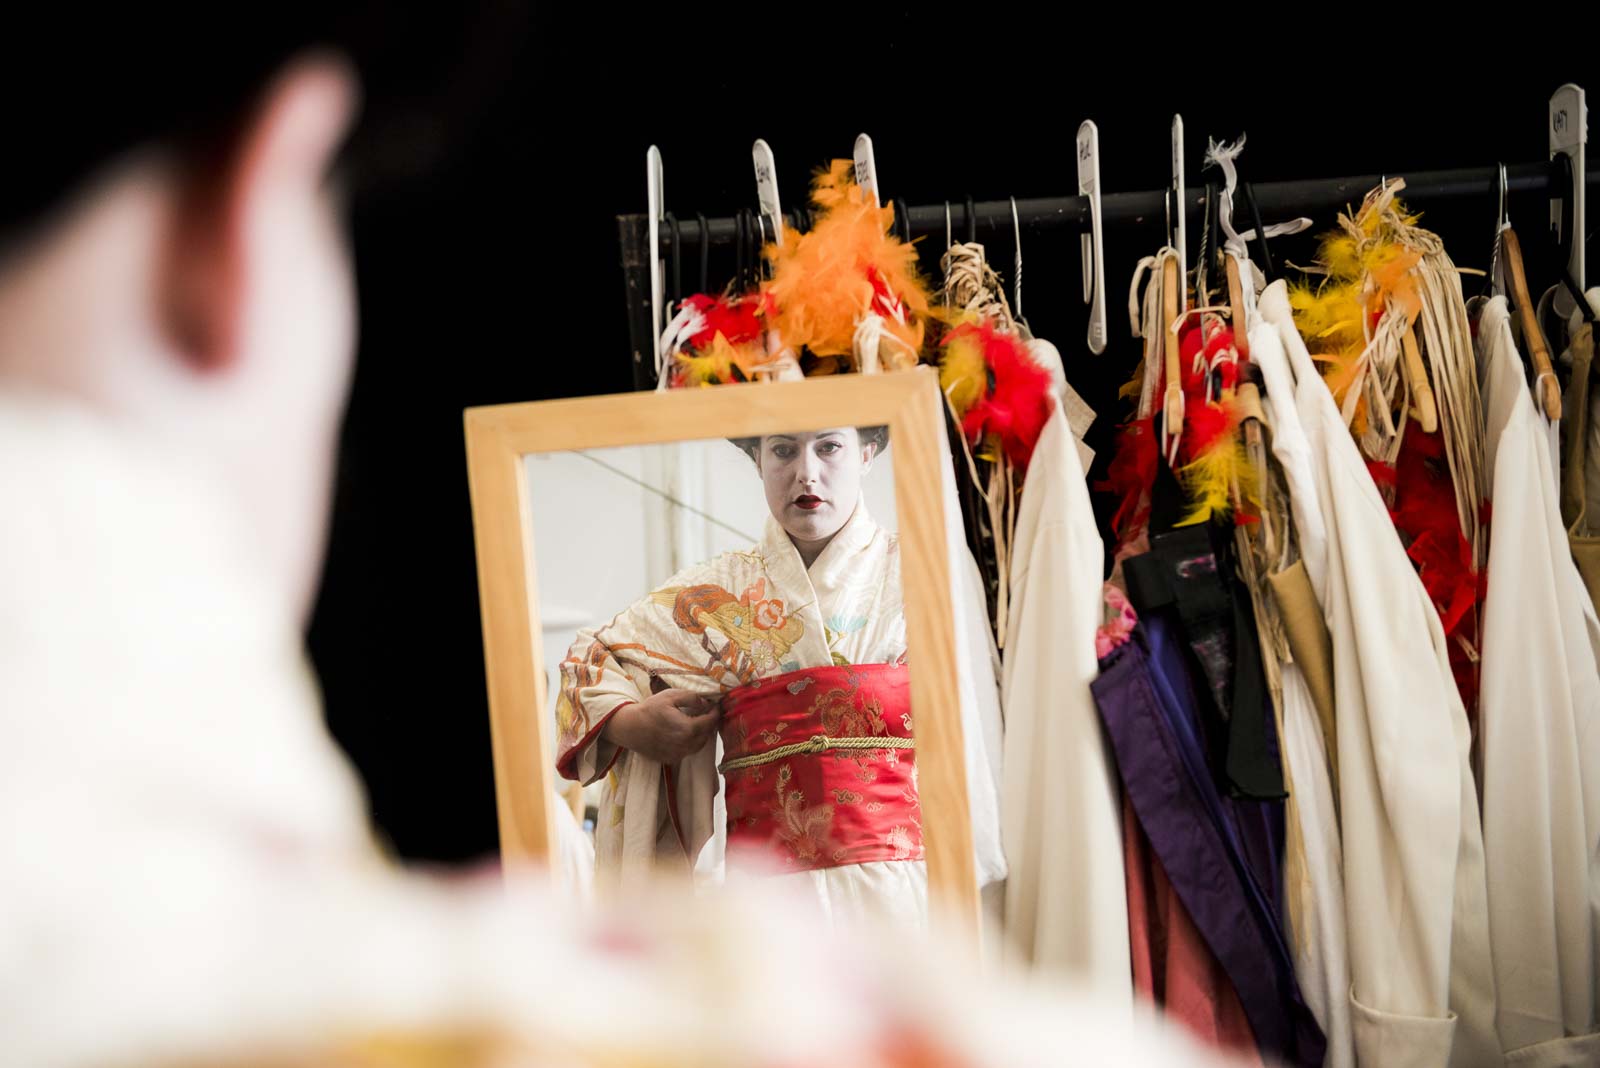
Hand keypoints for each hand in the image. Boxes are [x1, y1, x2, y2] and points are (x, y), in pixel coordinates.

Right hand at [600, 688, 720, 764]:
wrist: (629, 727)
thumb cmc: (649, 709)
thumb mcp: (671, 696)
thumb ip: (692, 698)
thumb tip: (706, 703)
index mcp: (687, 728)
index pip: (710, 722)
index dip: (716, 713)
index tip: (716, 705)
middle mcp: (685, 745)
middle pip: (707, 735)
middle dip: (710, 723)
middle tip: (708, 713)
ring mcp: (678, 754)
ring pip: (699, 745)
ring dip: (702, 734)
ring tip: (698, 722)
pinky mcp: (671, 759)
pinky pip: (688, 751)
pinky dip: (691, 742)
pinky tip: (685, 733)